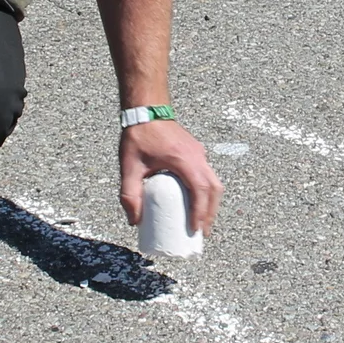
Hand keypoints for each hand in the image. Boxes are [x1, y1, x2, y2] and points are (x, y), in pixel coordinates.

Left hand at [118, 118, 219, 236]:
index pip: (200, 190)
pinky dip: (207, 192)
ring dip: (211, 203)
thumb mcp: (130, 167)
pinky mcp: (196, 152)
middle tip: (203, 232)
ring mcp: (199, 153)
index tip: (196, 229)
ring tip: (202, 221)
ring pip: (214, 182)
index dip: (201, 211)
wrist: (146, 110)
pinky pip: (208, 175)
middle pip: (214, 188)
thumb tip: (135, 221)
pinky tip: (197, 202)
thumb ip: (129, 194)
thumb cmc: (138, 136)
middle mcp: (197, 156)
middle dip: (210, 212)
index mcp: (184, 159)